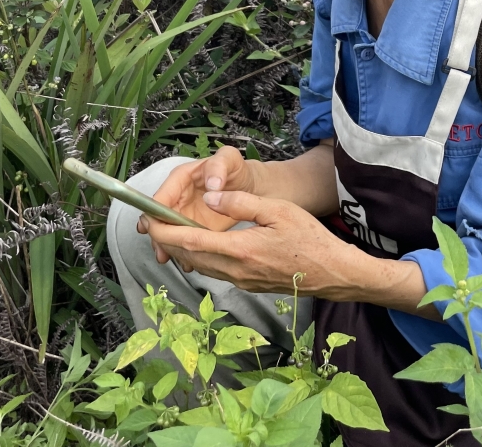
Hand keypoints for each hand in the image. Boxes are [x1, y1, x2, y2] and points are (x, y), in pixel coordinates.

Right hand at [137, 145, 256, 255]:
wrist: (247, 183)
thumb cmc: (235, 169)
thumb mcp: (229, 159)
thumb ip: (219, 167)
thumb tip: (212, 184)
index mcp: (181, 178)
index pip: (162, 196)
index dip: (156, 212)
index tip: (156, 228)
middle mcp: (177, 195)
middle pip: (159, 217)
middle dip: (158, 234)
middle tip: (162, 250)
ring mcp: (183, 211)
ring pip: (167, 230)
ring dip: (166, 245)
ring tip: (169, 258)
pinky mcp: (191, 225)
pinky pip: (181, 238)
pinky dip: (180, 249)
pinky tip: (186, 261)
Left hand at [144, 190, 357, 295]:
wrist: (330, 273)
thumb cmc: (309, 239)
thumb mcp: (279, 210)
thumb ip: (242, 202)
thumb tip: (212, 196)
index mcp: (241, 249)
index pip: (192, 241)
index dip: (167, 231)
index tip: (151, 220)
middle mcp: (235, 270)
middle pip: (189, 256)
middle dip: (167, 240)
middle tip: (152, 223)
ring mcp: (240, 280)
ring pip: (199, 265)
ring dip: (181, 249)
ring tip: (170, 231)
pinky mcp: (246, 284)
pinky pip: (213, 270)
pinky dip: (199, 256)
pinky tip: (200, 245)